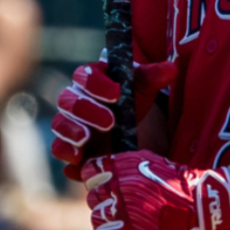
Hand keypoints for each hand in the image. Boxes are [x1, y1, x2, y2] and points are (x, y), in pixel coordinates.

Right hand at [51, 58, 177, 180]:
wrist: (131, 128)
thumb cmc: (133, 100)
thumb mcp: (144, 88)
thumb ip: (154, 76)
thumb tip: (171, 69)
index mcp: (91, 78)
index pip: (85, 75)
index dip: (97, 84)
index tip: (116, 94)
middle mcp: (75, 99)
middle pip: (68, 101)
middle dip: (87, 110)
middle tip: (110, 121)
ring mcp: (70, 124)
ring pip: (60, 124)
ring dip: (72, 131)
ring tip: (87, 139)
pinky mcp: (69, 147)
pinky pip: (59, 149)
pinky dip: (66, 154)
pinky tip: (79, 160)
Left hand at [83, 152, 229, 229]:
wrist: (200, 205)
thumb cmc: (177, 183)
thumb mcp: (150, 162)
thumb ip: (125, 165)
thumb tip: (102, 171)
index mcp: (124, 166)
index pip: (90, 171)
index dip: (95, 180)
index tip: (104, 186)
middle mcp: (119, 186)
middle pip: (92, 197)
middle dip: (103, 202)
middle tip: (121, 208)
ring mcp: (121, 210)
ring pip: (96, 219)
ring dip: (107, 222)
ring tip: (125, 223)